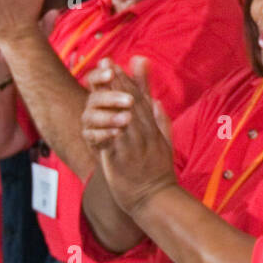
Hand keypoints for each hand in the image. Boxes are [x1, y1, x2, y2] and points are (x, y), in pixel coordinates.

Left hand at [81, 57, 175, 213]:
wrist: (156, 199)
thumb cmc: (158, 174)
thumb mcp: (165, 143)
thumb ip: (161, 122)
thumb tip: (157, 102)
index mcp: (153, 130)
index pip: (143, 100)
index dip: (132, 80)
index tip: (123, 62)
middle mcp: (144, 134)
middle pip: (131, 103)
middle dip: (119, 81)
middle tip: (109, 63)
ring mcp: (133, 147)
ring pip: (122, 116)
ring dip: (111, 97)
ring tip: (102, 80)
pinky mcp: (121, 160)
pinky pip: (111, 139)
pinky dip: (105, 125)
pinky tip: (97, 112)